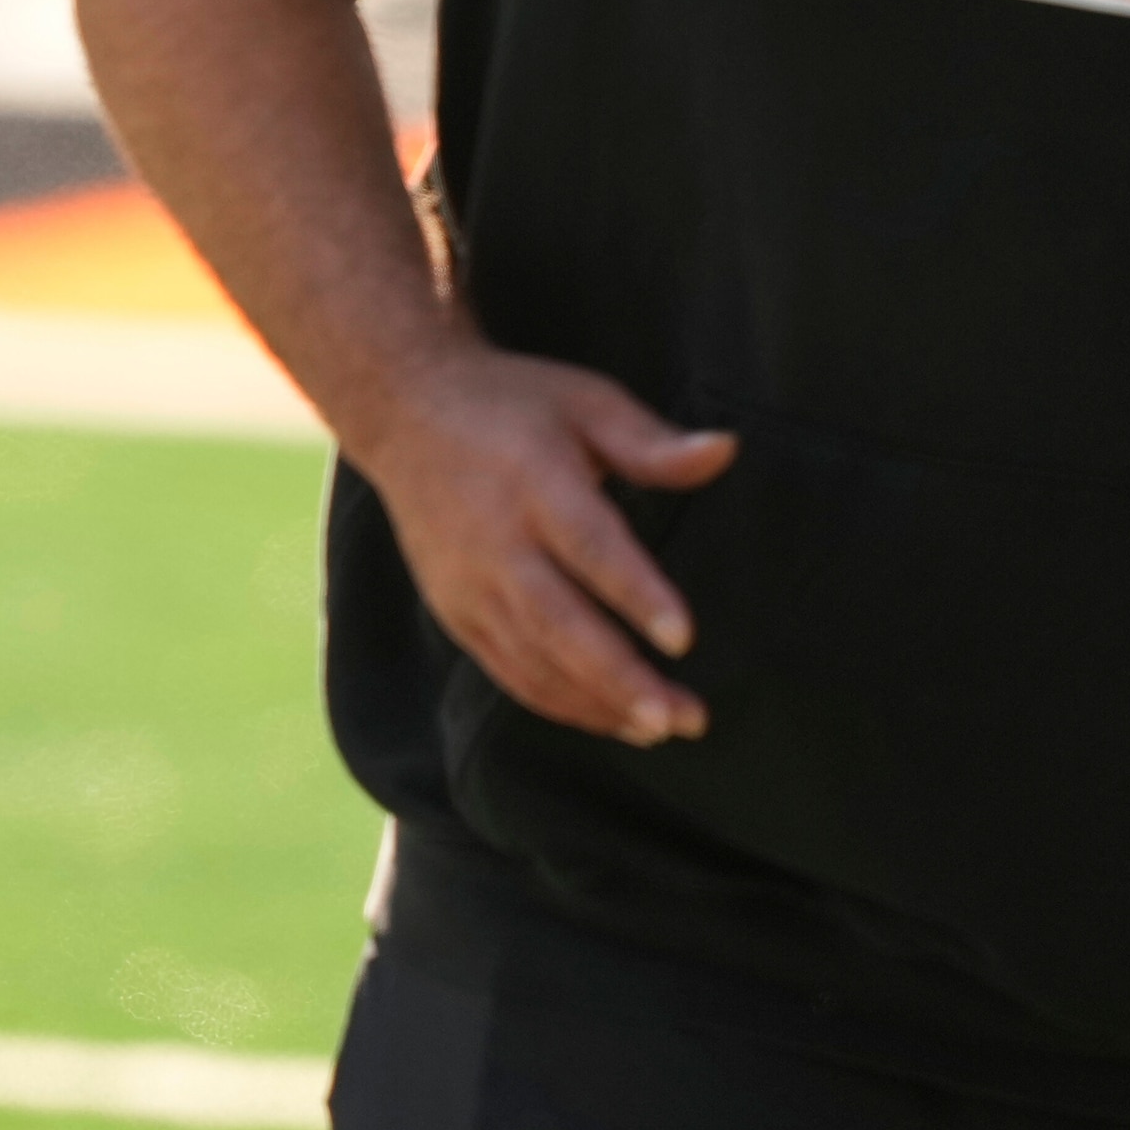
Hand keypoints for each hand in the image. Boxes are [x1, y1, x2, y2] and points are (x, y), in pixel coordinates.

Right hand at [352, 346, 736, 747]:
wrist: (404, 412)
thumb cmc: (513, 405)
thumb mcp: (584, 402)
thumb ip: (651, 441)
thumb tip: (726, 450)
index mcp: (533, 480)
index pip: (588, 546)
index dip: (635, 594)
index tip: (684, 639)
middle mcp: (495, 540)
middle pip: (559, 623)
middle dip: (621, 678)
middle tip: (682, 718)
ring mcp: (468, 584)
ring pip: (533, 661)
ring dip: (596, 703)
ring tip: (661, 728)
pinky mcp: (455, 611)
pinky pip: (508, 671)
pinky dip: (558, 703)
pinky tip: (610, 719)